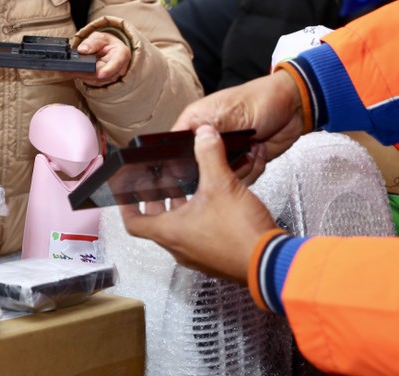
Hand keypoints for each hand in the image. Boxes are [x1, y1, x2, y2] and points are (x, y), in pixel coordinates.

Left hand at [73, 30, 130, 84]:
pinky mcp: (103, 81)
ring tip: (67, 69)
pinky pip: (92, 81)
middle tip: (69, 69)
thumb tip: (82, 50)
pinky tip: (72, 72)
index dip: (108, 70)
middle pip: (102, 74)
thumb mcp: (99, 37)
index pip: (116, 63)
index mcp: (121, 54)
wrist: (108, 49)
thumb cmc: (105, 43)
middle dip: (86, 72)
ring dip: (81, 75)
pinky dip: (81, 76)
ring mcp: (112, 77)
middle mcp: (119, 68)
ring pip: (96, 79)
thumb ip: (92, 42)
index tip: (100, 74)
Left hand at [121, 125, 278, 283]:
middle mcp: (180, 247)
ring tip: (187, 186)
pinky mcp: (216, 258)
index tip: (125, 192)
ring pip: (179, 229)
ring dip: (180, 207)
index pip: (134, 222)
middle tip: (159, 183)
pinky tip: (213, 202)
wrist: (273, 263)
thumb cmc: (242, 234)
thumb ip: (210, 155)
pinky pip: (199, 236)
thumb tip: (203, 134)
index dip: (126, 205)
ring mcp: (198, 256)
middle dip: (157, 200)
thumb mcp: (222, 184)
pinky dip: (198, 218)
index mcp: (171, 232)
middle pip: (156, 223)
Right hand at [174, 70, 304, 173]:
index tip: (193, 166)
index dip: (178, 158)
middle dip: (216, 168)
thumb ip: (210, 128)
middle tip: (234, 157)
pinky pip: (240, 179)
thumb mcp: (232, 111)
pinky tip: (259, 153)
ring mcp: (225, 152)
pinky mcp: (242, 163)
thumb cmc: (261, 99)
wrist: (294, 108)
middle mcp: (207, 139)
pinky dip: (253, 171)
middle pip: (198, 166)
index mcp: (196, 121)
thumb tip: (192, 144)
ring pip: (220, 176)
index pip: (175, 144)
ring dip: (240, 169)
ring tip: (253, 148)